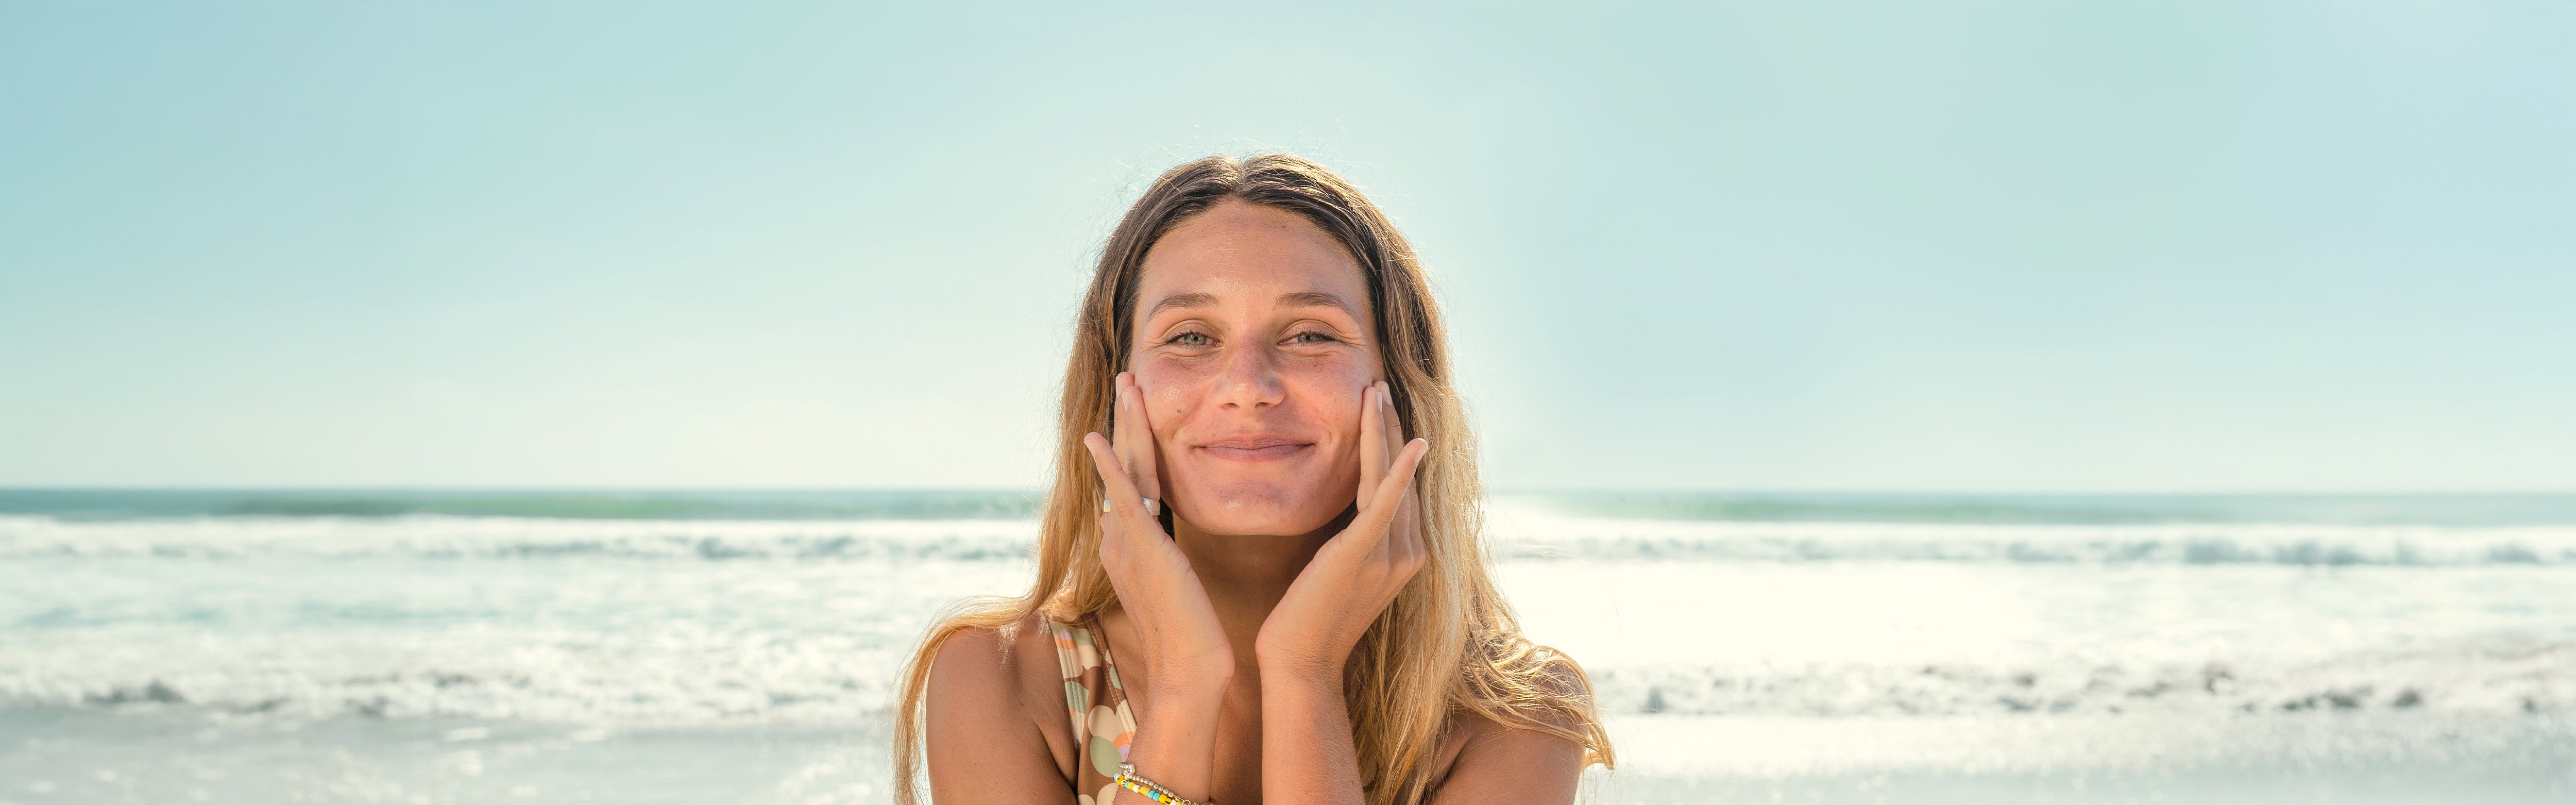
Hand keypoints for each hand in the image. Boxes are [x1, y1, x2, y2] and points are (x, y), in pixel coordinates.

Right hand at [1083, 372, 1235, 691]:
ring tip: (1126, 384)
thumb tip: (1127, 521)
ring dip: (1123, 424)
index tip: (1141, 406)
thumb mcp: (1172, 582)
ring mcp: (1129, 541)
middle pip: (1126, 464)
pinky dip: (1109, 467)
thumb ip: (1156, 550)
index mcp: (1133, 544)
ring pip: (1126, 468)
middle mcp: (1123, 537)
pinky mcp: (1142, 549)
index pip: (1133, 480)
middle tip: (1131, 377)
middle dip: (1127, 420)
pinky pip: (1121, 499)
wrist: (1191, 671)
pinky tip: (1096, 438)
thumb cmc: (1191, 636)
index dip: (1136, 441)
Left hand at [1254, 380, 1429, 680]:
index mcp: (1403, 555)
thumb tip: (1342, 510)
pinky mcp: (1363, 556)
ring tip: (1376, 391)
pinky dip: (1397, 471)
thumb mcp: (1336, 570)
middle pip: (1403, 475)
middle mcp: (1408, 553)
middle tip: (1379, 385)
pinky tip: (1409, 443)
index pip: (1401, 486)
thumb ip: (1350, 538)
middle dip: (1391, 427)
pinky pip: (1385, 504)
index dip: (1392, 444)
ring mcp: (1390, 555)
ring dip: (1385, 431)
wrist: (1299, 664)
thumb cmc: (1306, 620)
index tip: (1379, 407)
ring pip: (1391, 478)